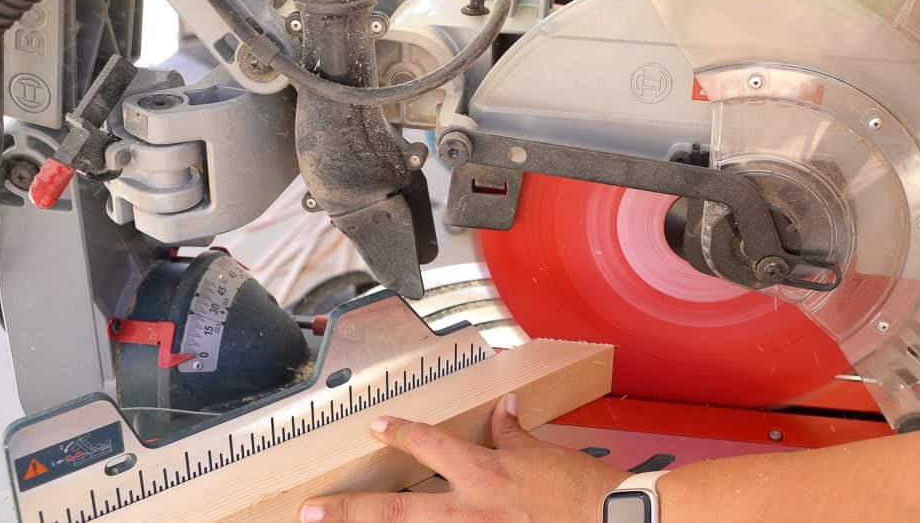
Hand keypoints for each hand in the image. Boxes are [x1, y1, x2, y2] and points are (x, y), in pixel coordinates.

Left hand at [298, 393, 627, 521]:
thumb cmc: (578, 488)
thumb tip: (503, 408)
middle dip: (350, 509)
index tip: (374, 427)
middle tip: (310, 510)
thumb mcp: (542, 452)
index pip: (429, 444)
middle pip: (397, 508)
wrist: (609, 520)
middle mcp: (470, 508)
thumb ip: (513, 432)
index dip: (399, 433)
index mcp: (484, 471)